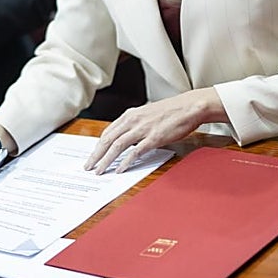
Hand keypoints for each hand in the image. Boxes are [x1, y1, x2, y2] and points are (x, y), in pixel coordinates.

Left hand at [85, 88, 225, 174]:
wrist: (189, 107)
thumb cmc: (171, 111)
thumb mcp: (147, 114)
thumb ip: (135, 125)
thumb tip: (126, 138)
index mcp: (130, 115)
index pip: (107, 132)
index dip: (98, 146)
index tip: (93, 155)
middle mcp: (133, 121)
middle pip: (107, 140)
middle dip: (96, 155)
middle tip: (89, 167)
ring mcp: (142, 129)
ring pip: (117, 146)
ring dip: (106, 160)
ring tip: (100, 171)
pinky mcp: (154, 138)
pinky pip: (135, 152)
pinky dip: (125, 161)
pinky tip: (120, 169)